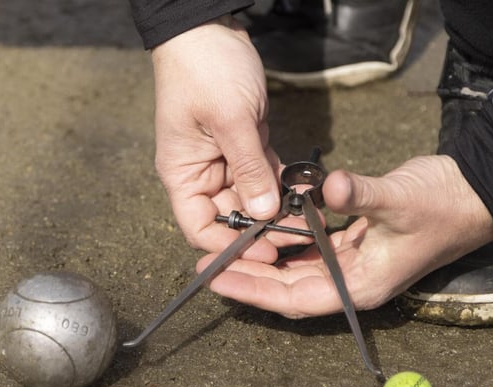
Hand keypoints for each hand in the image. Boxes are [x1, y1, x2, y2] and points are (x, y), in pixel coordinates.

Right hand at [151, 15, 289, 263]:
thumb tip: (263, 213)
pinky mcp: (245, 145)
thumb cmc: (206, 70)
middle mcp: (202, 173)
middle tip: (298, 235)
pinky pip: (264, 174)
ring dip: (277, 207)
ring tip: (308, 216)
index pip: (200, 228)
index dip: (230, 246)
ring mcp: (224, 160)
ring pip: (252, 198)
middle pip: (230, 218)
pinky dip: (282, 183)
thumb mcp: (230, 121)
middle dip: (262, 228)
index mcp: (184, 174)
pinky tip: (306, 191)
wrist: (209, 28)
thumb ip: (248, 169)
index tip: (264, 251)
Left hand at [198, 155, 492, 317]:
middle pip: (289, 289)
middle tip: (204, 263)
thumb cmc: (443, 204)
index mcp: (363, 284)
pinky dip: (288, 242)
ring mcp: (356, 265)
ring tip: (225, 247)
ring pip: (298, 271)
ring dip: (263, 262)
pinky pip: (313, 250)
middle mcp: (355, 281)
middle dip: (248, 278)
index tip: (215, 278)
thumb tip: (324, 187)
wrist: (475, 192)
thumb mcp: (400, 198)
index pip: (295, 298)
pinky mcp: (357, 245)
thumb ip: (360, 194)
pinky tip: (264, 229)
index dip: (253, 290)